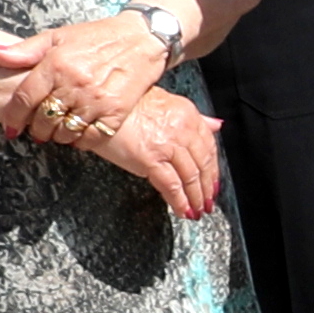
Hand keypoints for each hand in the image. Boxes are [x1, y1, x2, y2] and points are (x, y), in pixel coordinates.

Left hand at [0, 16, 166, 134]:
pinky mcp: (117, 111)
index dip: (13, 118)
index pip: (24, 99)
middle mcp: (74, 83)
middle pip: (43, 120)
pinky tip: (79, 134)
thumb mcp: (58, 37)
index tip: (11, 128)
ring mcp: (97, 99)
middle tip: (39, 129)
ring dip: (58, 136)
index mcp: (56, 64)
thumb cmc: (96, 37)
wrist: (142, 38)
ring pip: (66, 132)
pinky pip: (92, 137)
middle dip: (37, 130)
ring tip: (59, 131)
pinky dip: (82, 141)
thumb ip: (24, 50)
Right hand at [106, 91, 227, 222]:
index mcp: (187, 114)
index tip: (213, 181)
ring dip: (196, 198)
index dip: (213, 167)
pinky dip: (179, 201)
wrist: (97, 106)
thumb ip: (193, 117)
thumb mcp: (165, 101)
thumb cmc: (125, 104)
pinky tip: (182, 211)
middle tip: (208, 202)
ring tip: (197, 210)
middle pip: (203, 163)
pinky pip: (171, 185)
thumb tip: (215, 125)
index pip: (209, 145)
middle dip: (207, 187)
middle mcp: (182, 129)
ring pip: (190, 176)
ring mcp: (168, 145)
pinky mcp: (150, 159)